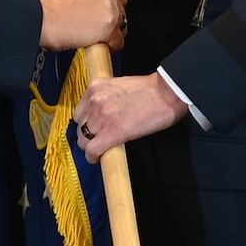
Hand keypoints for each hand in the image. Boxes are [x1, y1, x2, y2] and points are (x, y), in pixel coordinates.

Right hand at [39, 0, 124, 50]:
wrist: (46, 20)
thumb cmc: (53, 9)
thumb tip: (96, 9)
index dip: (110, 9)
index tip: (104, 15)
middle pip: (121, 10)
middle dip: (111, 21)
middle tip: (98, 28)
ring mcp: (110, 8)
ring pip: (121, 26)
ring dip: (111, 33)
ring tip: (97, 38)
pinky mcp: (109, 25)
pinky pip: (118, 41)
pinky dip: (111, 46)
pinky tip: (100, 47)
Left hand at [72, 71, 187, 162]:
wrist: (167, 93)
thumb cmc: (151, 90)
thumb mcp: (120, 86)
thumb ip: (107, 97)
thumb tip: (105, 113)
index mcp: (96, 87)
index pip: (80, 110)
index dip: (86, 122)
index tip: (92, 128)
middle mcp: (94, 100)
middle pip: (79, 125)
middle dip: (88, 134)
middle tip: (98, 139)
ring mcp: (101, 117)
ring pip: (83, 140)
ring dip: (90, 146)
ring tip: (100, 150)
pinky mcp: (110, 133)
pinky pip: (92, 150)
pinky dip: (93, 157)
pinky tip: (98, 159)